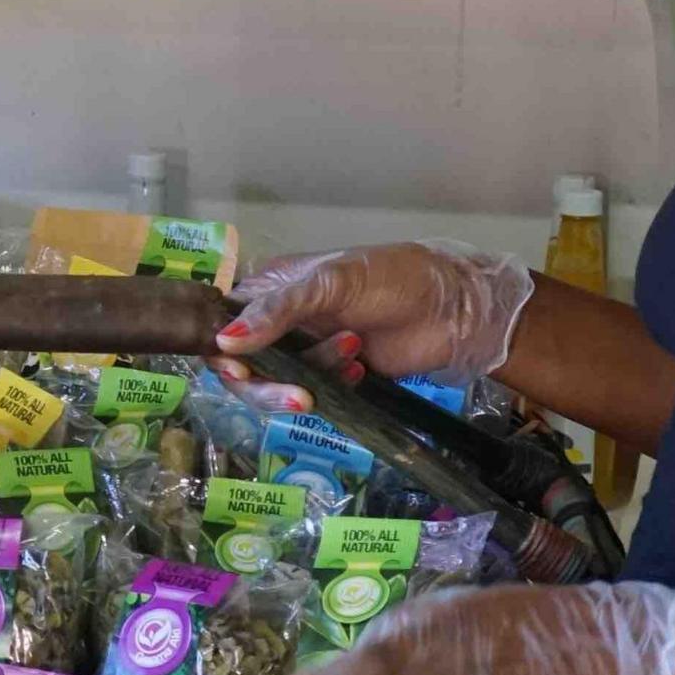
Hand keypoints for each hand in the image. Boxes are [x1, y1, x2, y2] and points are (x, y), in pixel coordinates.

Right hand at [210, 242, 534, 405]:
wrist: (452, 310)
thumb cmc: (392, 278)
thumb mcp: (332, 283)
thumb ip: (277, 311)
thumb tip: (223, 344)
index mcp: (273, 285)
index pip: (223, 321)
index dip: (223, 349)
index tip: (239, 369)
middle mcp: (281, 319)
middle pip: (244, 364)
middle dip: (268, 383)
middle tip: (300, 395)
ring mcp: (306, 349)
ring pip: (277, 382)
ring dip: (314, 374)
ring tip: (354, 349)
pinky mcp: (332, 375)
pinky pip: (311, 393)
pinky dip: (333, 385)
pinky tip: (362, 369)